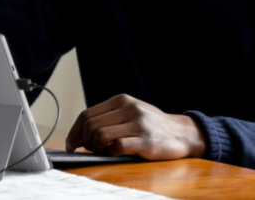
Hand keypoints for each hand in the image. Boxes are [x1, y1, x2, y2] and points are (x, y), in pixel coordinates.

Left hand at [64, 93, 205, 159]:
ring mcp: (138, 124)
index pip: (87, 114)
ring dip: (96, 148)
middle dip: (85, 141)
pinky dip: (111, 153)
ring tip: (103, 151)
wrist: (182, 133)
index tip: (71, 144)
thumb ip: (108, 118)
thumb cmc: (151, 125)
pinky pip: (118, 147)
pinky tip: (116, 153)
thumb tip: (79, 134)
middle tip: (90, 150)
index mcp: (122, 100)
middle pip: (91, 126)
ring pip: (101, 136)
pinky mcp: (146, 141)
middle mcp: (129, 108)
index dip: (74, 131)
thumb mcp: (130, 112)